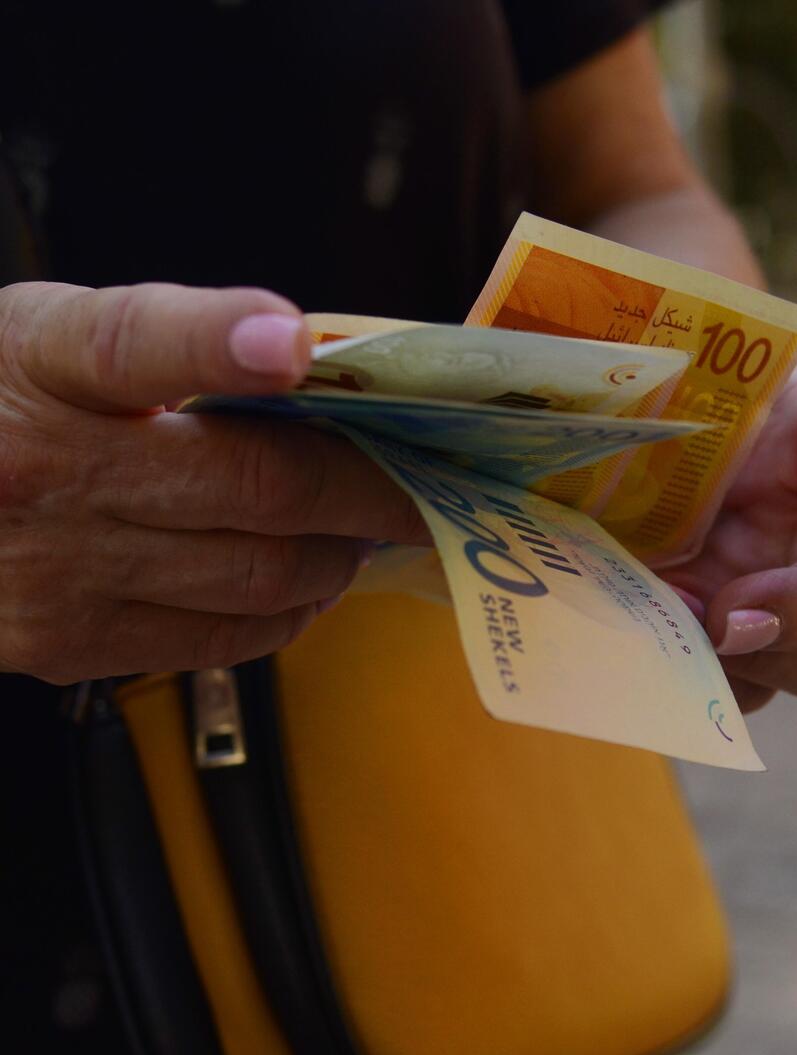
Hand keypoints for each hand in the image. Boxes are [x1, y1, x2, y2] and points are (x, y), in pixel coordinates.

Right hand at [0, 281, 426, 682]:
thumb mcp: (52, 337)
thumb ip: (168, 346)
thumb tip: (310, 378)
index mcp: (42, 364)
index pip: (134, 342)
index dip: (216, 339)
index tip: (288, 342)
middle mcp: (48, 471)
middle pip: (257, 487)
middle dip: (370, 488)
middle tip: (421, 482)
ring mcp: (60, 570)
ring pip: (261, 575)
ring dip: (341, 553)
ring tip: (367, 529)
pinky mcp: (67, 642)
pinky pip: (223, 641)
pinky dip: (290, 611)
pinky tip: (307, 582)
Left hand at [663, 361, 796, 713]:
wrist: (630, 442)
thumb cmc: (668, 396)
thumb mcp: (681, 377)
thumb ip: (682, 410)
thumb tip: (667, 517)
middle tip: (728, 618)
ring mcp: (793, 597)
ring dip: (765, 662)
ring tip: (681, 625)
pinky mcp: (747, 643)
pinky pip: (756, 690)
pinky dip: (715, 683)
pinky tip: (664, 648)